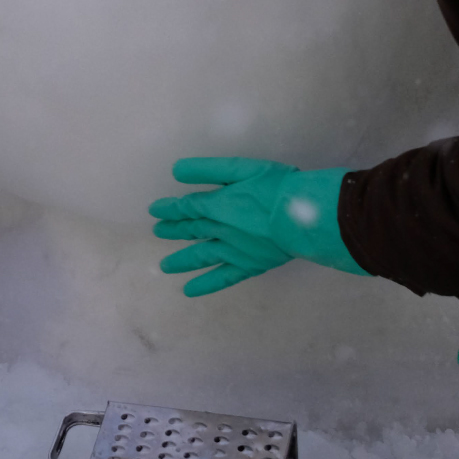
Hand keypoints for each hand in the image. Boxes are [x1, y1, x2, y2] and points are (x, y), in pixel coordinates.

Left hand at [150, 157, 365, 296]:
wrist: (303, 217)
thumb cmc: (276, 188)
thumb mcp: (241, 168)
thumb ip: (208, 169)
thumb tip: (175, 170)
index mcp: (217, 205)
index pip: (186, 207)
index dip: (169, 208)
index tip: (154, 210)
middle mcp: (219, 230)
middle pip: (192, 230)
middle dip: (173, 230)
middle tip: (157, 232)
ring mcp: (233, 251)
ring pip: (201, 256)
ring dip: (182, 260)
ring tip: (164, 266)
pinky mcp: (249, 266)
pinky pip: (222, 277)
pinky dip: (205, 285)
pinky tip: (189, 291)